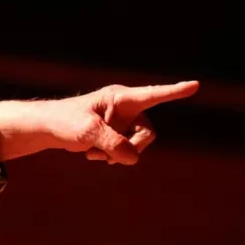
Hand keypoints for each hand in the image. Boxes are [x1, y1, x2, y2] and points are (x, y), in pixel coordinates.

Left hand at [0, 81, 199, 164]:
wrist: (49, 128)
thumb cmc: (65, 121)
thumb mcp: (87, 132)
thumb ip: (112, 143)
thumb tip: (133, 158)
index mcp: (120, 98)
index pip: (151, 94)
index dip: (174, 92)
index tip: (194, 85)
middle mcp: (126, 108)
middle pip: (148, 133)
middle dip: (131, 148)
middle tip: (108, 157)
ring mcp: (123, 122)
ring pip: (139, 144)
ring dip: (118, 155)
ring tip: (95, 155)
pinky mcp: (117, 134)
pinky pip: (127, 150)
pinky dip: (112, 156)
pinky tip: (93, 155)